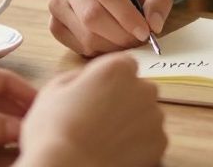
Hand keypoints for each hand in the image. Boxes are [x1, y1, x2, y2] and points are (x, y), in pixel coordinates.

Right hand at [20, 55, 166, 166]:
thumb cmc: (55, 131)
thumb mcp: (54, 89)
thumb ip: (79, 75)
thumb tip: (88, 78)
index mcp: (118, 68)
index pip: (124, 64)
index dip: (109, 78)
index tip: (96, 92)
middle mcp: (143, 88)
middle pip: (138, 88)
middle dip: (124, 98)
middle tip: (99, 116)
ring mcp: (154, 116)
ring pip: (145, 113)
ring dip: (131, 121)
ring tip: (105, 136)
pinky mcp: (159, 143)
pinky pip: (150, 137)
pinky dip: (138, 143)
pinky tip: (115, 149)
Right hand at [49, 0, 171, 56]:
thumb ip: (159, 0)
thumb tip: (154, 24)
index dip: (127, 15)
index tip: (145, 32)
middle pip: (92, 15)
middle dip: (119, 35)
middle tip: (137, 42)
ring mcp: (56, 1)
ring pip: (85, 34)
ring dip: (111, 46)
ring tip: (127, 44)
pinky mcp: (54, 23)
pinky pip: (76, 46)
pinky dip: (98, 51)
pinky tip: (111, 45)